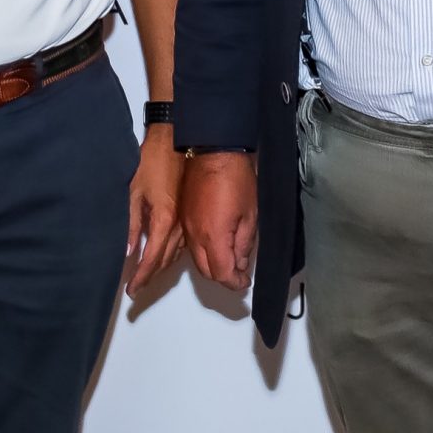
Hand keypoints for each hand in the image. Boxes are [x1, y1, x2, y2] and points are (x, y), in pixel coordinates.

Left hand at [125, 126, 185, 296]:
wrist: (175, 139)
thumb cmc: (151, 161)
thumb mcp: (133, 191)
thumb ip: (131, 223)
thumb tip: (127, 251)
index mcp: (164, 219)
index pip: (151, 258)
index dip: (141, 277)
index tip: (131, 291)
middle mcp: (178, 224)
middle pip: (165, 261)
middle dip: (150, 277)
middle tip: (136, 289)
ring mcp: (186, 218)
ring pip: (175, 254)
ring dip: (161, 268)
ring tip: (146, 277)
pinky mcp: (188, 211)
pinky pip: (181, 242)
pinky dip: (170, 254)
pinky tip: (162, 255)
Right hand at [181, 151, 256, 291]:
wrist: (213, 150)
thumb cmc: (235, 177)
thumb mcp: (250, 214)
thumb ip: (244, 244)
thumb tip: (239, 263)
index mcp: (212, 236)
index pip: (221, 273)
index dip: (235, 283)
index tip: (244, 282)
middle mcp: (194, 235)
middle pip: (206, 271)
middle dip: (223, 276)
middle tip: (238, 273)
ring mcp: (186, 225)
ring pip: (195, 258)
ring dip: (212, 264)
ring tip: (230, 258)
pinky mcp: (183, 216)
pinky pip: (190, 243)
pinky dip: (203, 250)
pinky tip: (216, 243)